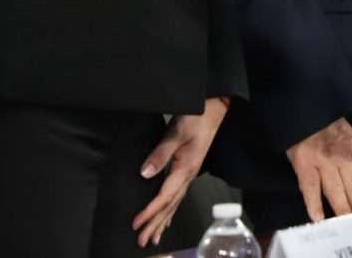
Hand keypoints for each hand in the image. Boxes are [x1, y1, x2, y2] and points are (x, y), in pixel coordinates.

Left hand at [132, 97, 227, 247]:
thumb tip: (145, 174)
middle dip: (155, 224)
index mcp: (185, 168)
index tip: (136, 224)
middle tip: (141, 241)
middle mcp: (188, 175)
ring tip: (153, 238)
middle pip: (170, 205)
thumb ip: (161, 154)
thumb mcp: (176, 133)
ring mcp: (190, 173)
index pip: (165, 196)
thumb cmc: (196, 118)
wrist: (214, 109)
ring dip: (163, 221)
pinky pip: (178, 196)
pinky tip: (167, 218)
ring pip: (175, 203)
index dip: (150, 211)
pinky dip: (171, 210)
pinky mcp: (189, 169)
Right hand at [286, 118, 351, 223]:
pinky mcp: (305, 165)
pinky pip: (311, 187)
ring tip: (347, 226)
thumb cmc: (332, 130)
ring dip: (342, 210)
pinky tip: (318, 217)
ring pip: (336, 191)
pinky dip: (314, 203)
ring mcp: (324, 163)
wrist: (310, 111)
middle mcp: (344, 160)